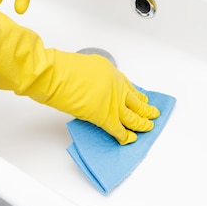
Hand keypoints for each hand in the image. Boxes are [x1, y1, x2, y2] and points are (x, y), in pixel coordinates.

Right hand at [0, 5, 159, 143]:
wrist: (53, 74)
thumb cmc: (59, 68)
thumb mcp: (81, 65)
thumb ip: (91, 77)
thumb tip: (90, 88)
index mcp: (110, 71)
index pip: (128, 85)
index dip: (136, 94)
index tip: (142, 98)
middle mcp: (116, 85)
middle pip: (136, 100)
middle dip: (145, 109)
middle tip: (152, 113)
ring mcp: (112, 102)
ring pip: (134, 116)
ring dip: (141, 123)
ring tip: (147, 128)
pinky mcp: (105, 117)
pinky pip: (119, 130)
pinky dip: (125, 137)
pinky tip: (129, 140)